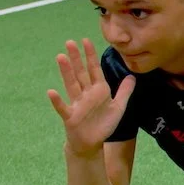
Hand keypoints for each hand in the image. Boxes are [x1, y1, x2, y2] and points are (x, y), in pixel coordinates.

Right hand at [46, 38, 134, 156]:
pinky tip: (51, 91)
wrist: (92, 143)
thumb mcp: (118, 107)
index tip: (86, 41)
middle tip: (69, 42)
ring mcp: (77, 104)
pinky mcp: (71, 117)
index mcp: (98, 90)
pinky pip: (63, 108)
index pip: (94, 70)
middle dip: (76, 58)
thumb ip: (125, 92)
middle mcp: (86, 94)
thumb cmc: (103, 124)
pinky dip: (57, 101)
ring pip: (71, 85)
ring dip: (66, 72)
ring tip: (60, 57)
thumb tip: (132, 76)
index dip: (91, 56)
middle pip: (81, 73)